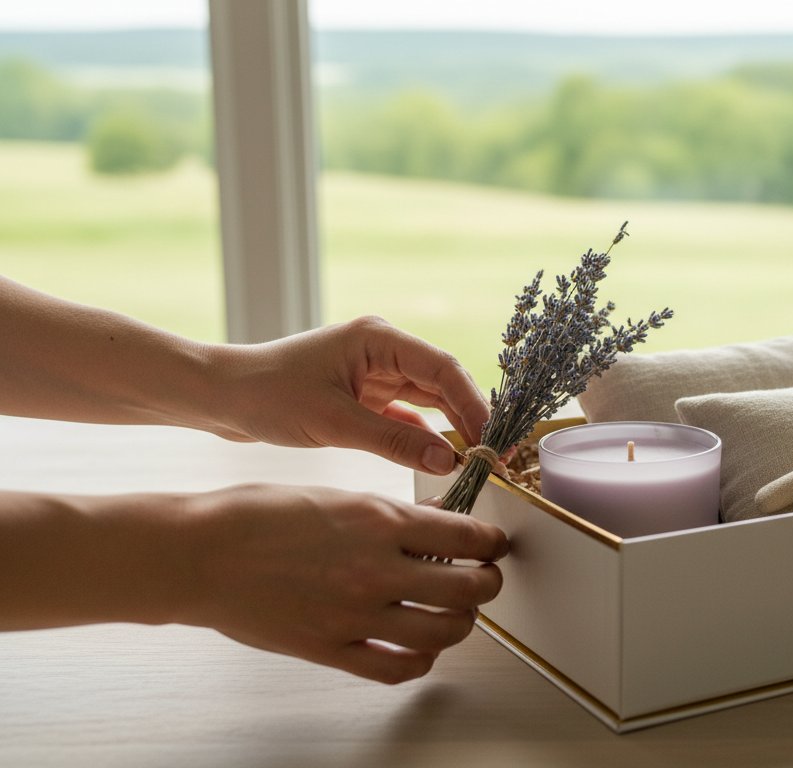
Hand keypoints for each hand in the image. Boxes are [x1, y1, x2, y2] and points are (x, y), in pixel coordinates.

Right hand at [181, 484, 507, 683]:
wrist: (199, 554)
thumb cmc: (259, 515)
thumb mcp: (337, 494)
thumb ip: (393, 514)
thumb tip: (439, 523)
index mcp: (380, 522)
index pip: (469, 538)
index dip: (493, 544)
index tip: (494, 546)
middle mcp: (375, 570)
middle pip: (469, 590)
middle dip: (488, 584)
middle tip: (485, 579)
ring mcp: (354, 615)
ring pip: (443, 633)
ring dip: (462, 623)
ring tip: (457, 613)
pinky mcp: (331, 649)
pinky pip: (396, 668)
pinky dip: (420, 661)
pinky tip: (419, 648)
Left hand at [207, 316, 489, 474]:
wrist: (218, 398)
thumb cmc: (265, 396)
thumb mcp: (332, 423)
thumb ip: (394, 441)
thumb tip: (448, 461)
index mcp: (378, 339)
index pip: (443, 369)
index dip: (475, 405)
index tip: (492, 440)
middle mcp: (383, 351)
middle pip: (444, 384)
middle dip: (471, 418)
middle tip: (494, 457)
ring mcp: (376, 374)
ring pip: (430, 402)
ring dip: (452, 429)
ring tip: (476, 462)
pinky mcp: (366, 397)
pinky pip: (409, 417)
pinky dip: (425, 438)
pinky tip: (442, 460)